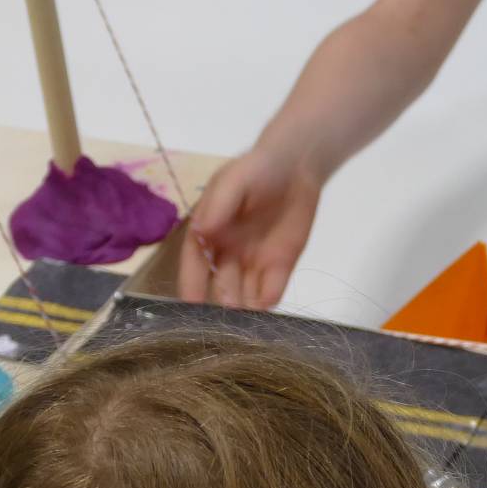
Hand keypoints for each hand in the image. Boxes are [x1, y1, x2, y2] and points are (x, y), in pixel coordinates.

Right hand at [180, 142, 321, 308]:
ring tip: (246, 321)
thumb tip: (202, 229)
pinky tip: (267, 304)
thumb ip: (220, 203)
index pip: (195, 264)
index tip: (190, 304)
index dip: (191, 285)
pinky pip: (272, 288)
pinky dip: (268, 298)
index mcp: (209, 234)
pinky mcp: (280, 266)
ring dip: (245, 308)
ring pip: (245, 293)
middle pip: (221, 285)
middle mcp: (228, 254)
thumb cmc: (258, 168)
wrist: (297, 166)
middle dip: (222, 302)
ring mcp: (254, 262)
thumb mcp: (235, 179)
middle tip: (226, 318)